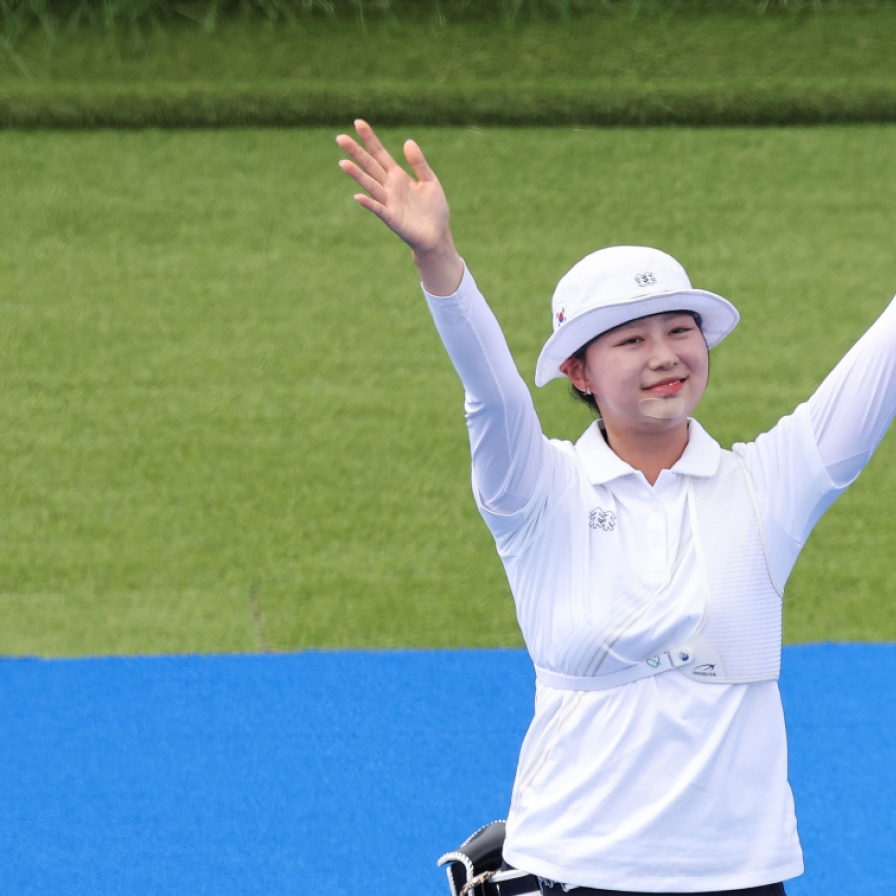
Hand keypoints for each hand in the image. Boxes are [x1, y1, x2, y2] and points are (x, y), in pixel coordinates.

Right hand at [336, 120, 462, 295]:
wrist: (438, 235)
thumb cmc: (434, 209)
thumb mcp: (430, 181)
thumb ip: (419, 163)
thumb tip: (408, 141)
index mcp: (398, 176)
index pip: (380, 154)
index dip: (370, 139)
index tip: (358, 122)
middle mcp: (390, 187)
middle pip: (370, 166)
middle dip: (356, 152)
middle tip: (339, 138)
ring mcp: (389, 202)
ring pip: (370, 185)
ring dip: (357, 175)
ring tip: (343, 163)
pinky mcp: (392, 219)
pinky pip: (379, 209)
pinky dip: (369, 204)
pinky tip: (358, 197)